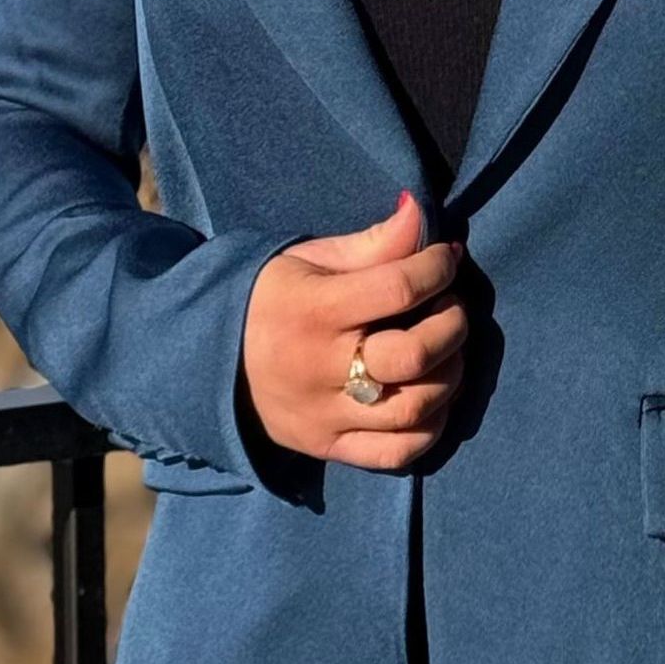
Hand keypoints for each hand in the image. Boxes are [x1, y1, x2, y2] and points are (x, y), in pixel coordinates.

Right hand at [239, 191, 469, 471]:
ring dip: (450, 374)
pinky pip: (396, 453)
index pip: (398, 288)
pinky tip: (434, 397)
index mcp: (315, 310)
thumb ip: (371, 242)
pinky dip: (431, 427)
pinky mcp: (329, 448)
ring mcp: (326, 416)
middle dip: (453, 323)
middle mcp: (322, 368)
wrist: (211, 363)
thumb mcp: (310, 259)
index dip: (438, 268)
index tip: (446, 257)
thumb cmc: (271, 298)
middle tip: (452, 305)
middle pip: (414, 355)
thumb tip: (419, 211)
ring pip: (414, 409)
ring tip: (448, 349)